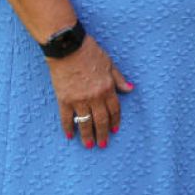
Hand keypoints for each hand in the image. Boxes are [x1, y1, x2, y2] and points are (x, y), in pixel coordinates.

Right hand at [47, 35, 133, 149]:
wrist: (69, 48)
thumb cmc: (91, 53)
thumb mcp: (110, 64)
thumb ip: (119, 79)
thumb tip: (131, 89)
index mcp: (107, 88)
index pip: (114, 109)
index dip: (115, 120)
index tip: (114, 130)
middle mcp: (94, 97)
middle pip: (101, 119)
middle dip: (102, 133)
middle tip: (103, 144)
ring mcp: (78, 99)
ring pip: (85, 122)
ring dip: (87, 135)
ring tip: (89, 145)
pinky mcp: (63, 99)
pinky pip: (66, 118)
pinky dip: (68, 127)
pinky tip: (70, 136)